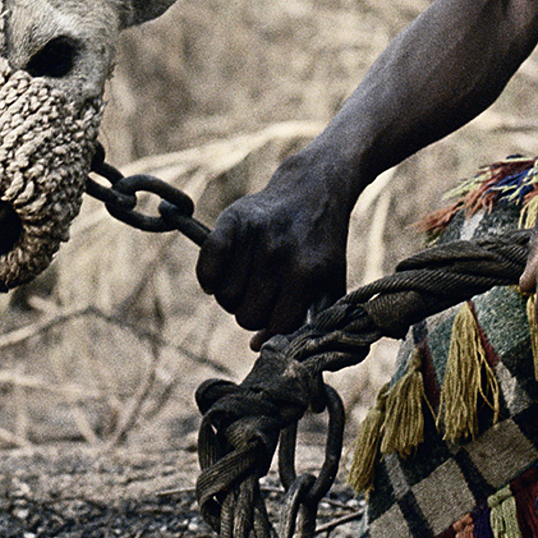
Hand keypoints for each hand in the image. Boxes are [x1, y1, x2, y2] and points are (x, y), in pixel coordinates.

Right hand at [194, 163, 351, 334]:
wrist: (314, 190)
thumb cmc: (321, 245)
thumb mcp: (330, 282)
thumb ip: (305, 322)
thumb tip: (255, 347)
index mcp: (307, 273)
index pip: (277, 327)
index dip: (275, 326)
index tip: (278, 314)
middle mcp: (279, 255)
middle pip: (246, 316)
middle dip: (253, 312)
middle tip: (263, 294)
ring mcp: (255, 237)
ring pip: (225, 297)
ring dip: (233, 296)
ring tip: (248, 281)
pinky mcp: (233, 220)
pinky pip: (207, 266)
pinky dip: (208, 277)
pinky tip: (220, 275)